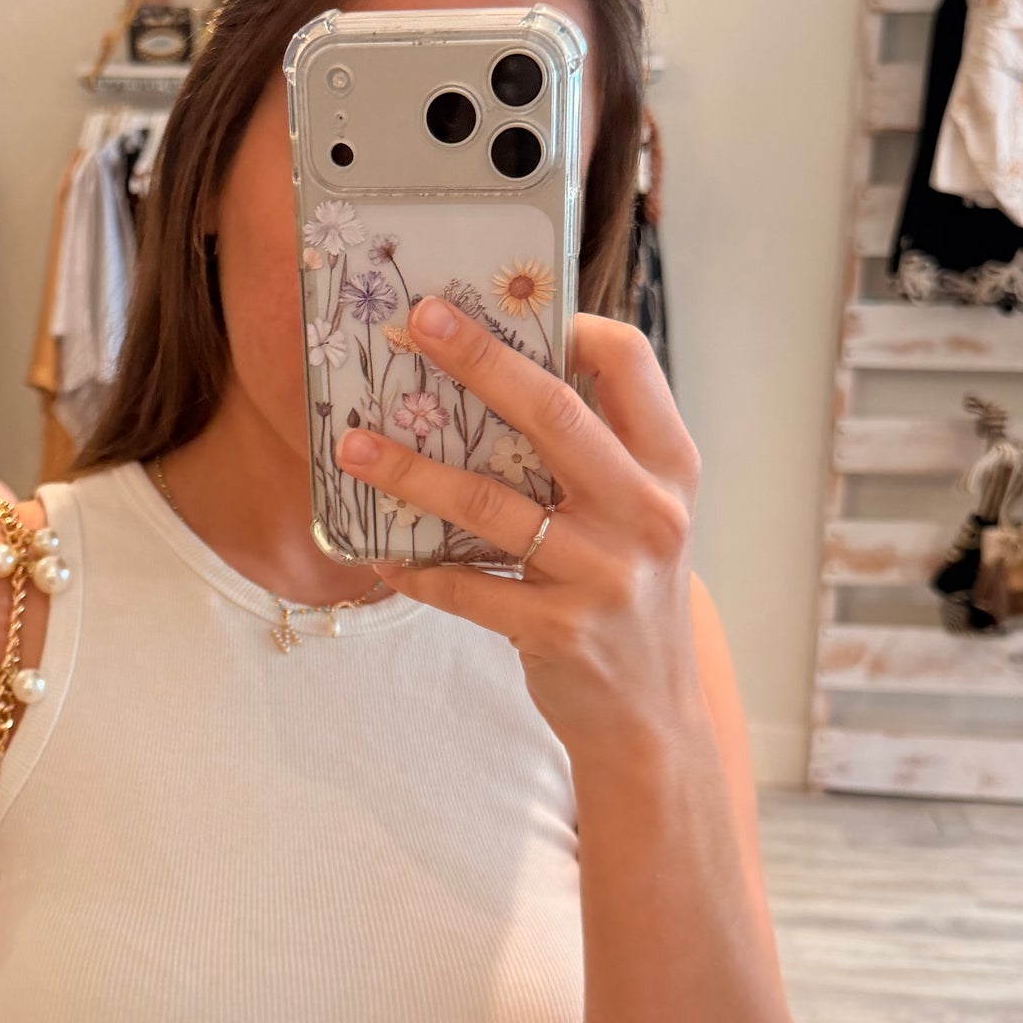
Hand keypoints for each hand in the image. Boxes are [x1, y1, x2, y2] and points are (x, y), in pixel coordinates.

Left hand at [335, 302, 703, 759]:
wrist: (652, 717)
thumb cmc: (630, 596)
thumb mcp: (641, 518)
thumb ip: (597, 455)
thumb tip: (502, 376)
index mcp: (670, 468)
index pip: (630, 365)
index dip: (572, 325)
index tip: (508, 304)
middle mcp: (646, 513)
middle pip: (553, 415)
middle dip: (479, 360)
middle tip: (418, 321)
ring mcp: (602, 574)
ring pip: (489, 503)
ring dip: (410, 470)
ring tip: (352, 444)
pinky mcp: (558, 630)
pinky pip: (465, 587)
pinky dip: (414, 569)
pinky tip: (376, 552)